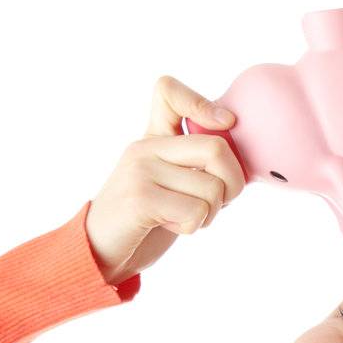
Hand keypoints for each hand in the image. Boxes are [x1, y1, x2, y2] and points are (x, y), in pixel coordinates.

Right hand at [84, 75, 247, 284]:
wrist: (101, 251)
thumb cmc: (146, 219)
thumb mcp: (170, 181)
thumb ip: (196, 162)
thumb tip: (241, 158)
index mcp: (154, 137)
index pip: (168, 91)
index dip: (203, 104)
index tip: (226, 125)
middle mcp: (145, 147)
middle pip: (216, 149)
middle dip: (233, 184)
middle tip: (218, 201)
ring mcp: (140, 170)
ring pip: (212, 188)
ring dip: (210, 214)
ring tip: (184, 216)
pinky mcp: (140, 199)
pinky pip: (196, 211)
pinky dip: (194, 226)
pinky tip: (171, 225)